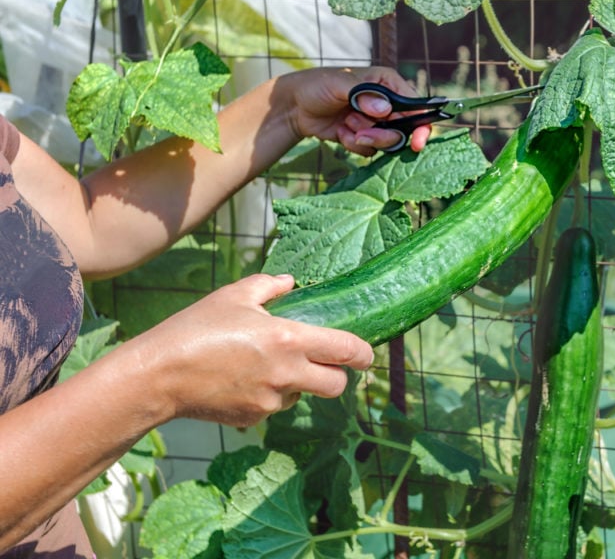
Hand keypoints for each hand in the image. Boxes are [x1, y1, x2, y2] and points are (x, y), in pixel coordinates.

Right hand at [132, 273, 373, 426]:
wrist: (158, 376)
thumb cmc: (196, 329)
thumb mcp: (233, 296)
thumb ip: (269, 287)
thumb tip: (290, 283)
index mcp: (290, 339)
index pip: (345, 351)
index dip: (363, 354)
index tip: (366, 355)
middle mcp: (287, 374)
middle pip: (336, 386)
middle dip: (337, 376)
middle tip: (324, 364)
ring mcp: (271, 401)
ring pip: (302, 396)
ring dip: (296, 384)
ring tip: (262, 365)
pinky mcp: (254, 419)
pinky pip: (273, 407)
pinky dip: (268, 396)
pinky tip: (241, 381)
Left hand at [281, 66, 431, 155]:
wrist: (295, 106)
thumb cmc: (317, 85)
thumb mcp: (339, 84)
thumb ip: (363, 94)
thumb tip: (384, 110)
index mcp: (388, 83)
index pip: (416, 105)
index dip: (421, 125)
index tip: (417, 143)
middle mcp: (387, 103)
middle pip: (403, 129)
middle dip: (382, 135)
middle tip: (361, 132)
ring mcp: (376, 121)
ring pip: (387, 142)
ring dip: (365, 139)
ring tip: (346, 128)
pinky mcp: (365, 136)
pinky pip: (370, 150)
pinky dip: (354, 145)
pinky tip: (340, 132)